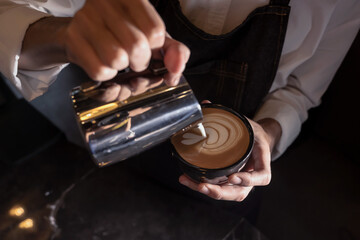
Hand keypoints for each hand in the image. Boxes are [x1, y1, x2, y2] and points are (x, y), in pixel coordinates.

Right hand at [20, 0, 189, 84]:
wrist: (79, 33)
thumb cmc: (121, 34)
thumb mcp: (151, 36)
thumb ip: (173, 50)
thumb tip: (177, 68)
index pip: (155, 31)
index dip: (155, 48)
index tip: (149, 48)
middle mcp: (106, 2)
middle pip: (137, 46)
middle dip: (140, 61)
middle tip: (134, 59)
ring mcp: (86, 19)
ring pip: (117, 59)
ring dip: (122, 68)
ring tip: (118, 60)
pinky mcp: (73, 38)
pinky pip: (100, 70)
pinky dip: (106, 74)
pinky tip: (103, 62)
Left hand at [179, 117, 280, 201]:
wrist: (257, 140)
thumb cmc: (253, 132)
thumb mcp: (245, 122)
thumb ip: (228, 115)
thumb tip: (206, 103)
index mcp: (261, 159)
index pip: (262, 176)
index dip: (248, 179)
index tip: (232, 177)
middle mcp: (252, 174)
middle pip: (240, 192)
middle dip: (220, 192)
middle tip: (203, 186)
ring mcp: (241, 181)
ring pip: (228, 194)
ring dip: (209, 192)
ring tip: (190, 183)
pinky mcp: (230, 182)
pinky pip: (220, 189)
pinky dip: (204, 187)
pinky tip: (188, 181)